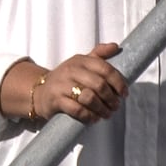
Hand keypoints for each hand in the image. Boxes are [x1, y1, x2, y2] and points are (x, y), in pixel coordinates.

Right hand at [0, 47, 129, 125]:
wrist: (40, 91)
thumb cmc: (67, 78)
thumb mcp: (81, 63)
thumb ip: (98, 54)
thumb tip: (116, 46)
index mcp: (80, 60)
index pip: (105, 69)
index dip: (118, 82)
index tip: (124, 93)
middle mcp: (71, 70)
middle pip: (99, 85)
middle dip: (111, 98)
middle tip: (116, 106)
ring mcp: (62, 85)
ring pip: (90, 98)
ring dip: (102, 109)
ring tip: (107, 114)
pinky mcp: (56, 100)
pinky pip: (78, 110)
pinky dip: (89, 116)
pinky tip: (94, 119)